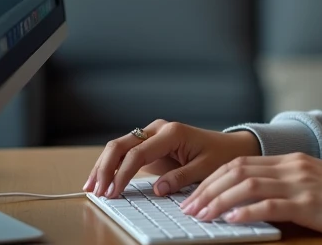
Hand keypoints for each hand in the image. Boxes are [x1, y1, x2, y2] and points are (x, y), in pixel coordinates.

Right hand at [85, 120, 259, 199]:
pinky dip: (112, 166)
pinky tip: (102, 180)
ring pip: (118, 146)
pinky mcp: (150, 145)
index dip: (123, 173)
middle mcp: (158, 129)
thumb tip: (158, 189)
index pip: (138, 152)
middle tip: (96, 190)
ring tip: (91, 186)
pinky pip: (125, 153)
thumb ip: (181, 177)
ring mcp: (152, 135)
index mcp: (172, 133)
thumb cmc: (220, 155)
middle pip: (121, 144)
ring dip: (103, 166)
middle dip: (105, 167)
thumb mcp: (205, 168)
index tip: (113, 191)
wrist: (230, 146)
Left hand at [179, 152, 321, 234]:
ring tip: (202, 215)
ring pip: (248, 186)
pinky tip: (232, 220)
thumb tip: (245, 198)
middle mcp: (290, 167)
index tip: (194, 194)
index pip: (240, 163)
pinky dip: (248, 211)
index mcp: (288, 160)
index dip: (213, 178)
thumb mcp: (307, 180)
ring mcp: (298, 183)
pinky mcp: (307, 203)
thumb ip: (280, 183)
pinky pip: (271, 205)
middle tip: (189, 208)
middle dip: (208, 189)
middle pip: (238, 171)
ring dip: (220, 201)